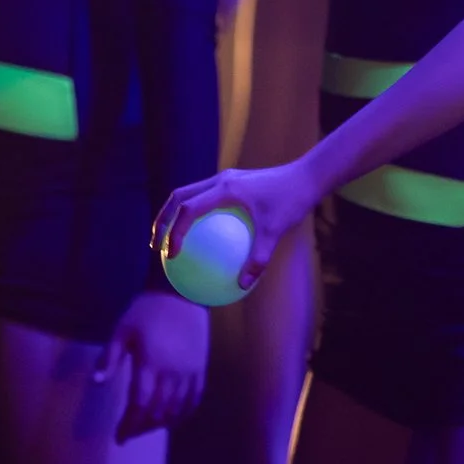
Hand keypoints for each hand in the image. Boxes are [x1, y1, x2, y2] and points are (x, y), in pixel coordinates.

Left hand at [99, 292, 207, 440]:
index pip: (139, 405)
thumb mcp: (122, 331)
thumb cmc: (147, 311)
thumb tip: (97, 383)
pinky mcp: (201, 369)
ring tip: (148, 426)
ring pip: (176, 409)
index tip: (120, 438)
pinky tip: (174, 418)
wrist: (182, 294)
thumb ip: (110, 357)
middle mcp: (172, 374)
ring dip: (161, 423)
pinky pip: (195, 398)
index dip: (129, 425)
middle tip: (131, 431)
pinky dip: (184, 413)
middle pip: (158, 411)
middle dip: (142, 427)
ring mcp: (189, 373)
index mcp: (150, 365)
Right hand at [153, 159, 323, 296]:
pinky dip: (195, 217)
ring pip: (188, 195)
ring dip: (174, 215)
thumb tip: (242, 286)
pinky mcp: (231, 184)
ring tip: (168, 242)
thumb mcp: (276, 232)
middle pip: (178, 197)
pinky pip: (206, 200)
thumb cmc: (292, 202)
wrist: (306, 177)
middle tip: (156, 247)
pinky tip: (201, 242)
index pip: (189, 208)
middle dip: (162, 220)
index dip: (175, 230)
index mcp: (226, 188)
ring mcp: (224, 180)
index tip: (171, 254)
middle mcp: (220, 180)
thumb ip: (258, 258)